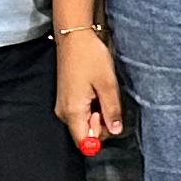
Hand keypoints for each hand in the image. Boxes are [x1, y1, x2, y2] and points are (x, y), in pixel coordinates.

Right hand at [56, 30, 124, 154]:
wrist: (75, 37)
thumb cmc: (90, 57)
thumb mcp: (107, 84)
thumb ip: (112, 110)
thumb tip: (116, 131)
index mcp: (72, 111)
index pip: (84, 142)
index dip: (100, 136)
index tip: (108, 117)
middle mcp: (64, 112)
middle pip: (85, 134)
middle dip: (101, 125)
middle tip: (107, 101)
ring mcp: (64, 106)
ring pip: (84, 123)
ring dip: (98, 115)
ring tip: (101, 93)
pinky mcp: (66, 99)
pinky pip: (81, 114)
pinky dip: (92, 108)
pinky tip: (96, 92)